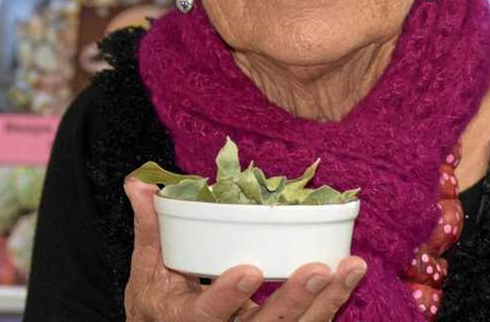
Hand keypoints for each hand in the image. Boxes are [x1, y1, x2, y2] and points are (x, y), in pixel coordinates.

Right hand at [123, 177, 367, 320]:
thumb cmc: (159, 300)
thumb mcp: (146, 268)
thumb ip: (149, 227)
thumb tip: (138, 182)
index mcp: (185, 320)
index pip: (208, 315)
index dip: (228, 296)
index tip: (249, 269)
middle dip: (293, 301)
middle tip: (318, 269)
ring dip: (328, 301)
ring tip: (350, 267)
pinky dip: (334, 301)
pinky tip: (350, 274)